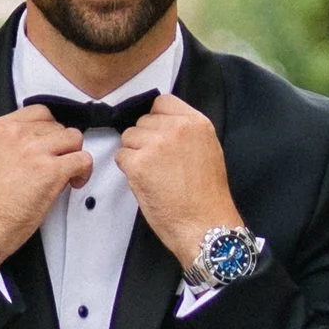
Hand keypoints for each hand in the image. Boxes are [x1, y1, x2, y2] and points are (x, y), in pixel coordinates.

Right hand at [0, 104, 91, 273]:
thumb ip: (6, 143)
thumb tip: (25, 142)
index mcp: (1, 129)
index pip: (40, 112)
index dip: (51, 129)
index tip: (52, 143)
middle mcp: (19, 135)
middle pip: (58, 127)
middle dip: (61, 146)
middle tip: (58, 164)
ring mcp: (36, 151)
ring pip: (74, 139)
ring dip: (74, 155)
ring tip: (69, 172)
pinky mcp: (52, 171)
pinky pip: (83, 159)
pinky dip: (84, 171)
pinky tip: (75, 181)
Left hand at [115, 94, 243, 271]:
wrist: (205, 225)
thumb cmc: (206, 197)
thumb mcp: (208, 151)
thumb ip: (187, 133)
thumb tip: (163, 127)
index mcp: (196, 123)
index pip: (162, 102)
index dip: (155, 119)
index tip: (156, 133)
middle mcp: (177, 129)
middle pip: (143, 121)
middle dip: (145, 140)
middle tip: (157, 163)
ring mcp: (156, 145)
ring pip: (129, 138)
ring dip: (134, 154)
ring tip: (153, 174)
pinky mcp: (139, 164)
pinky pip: (121, 156)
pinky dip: (128, 170)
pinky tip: (145, 182)